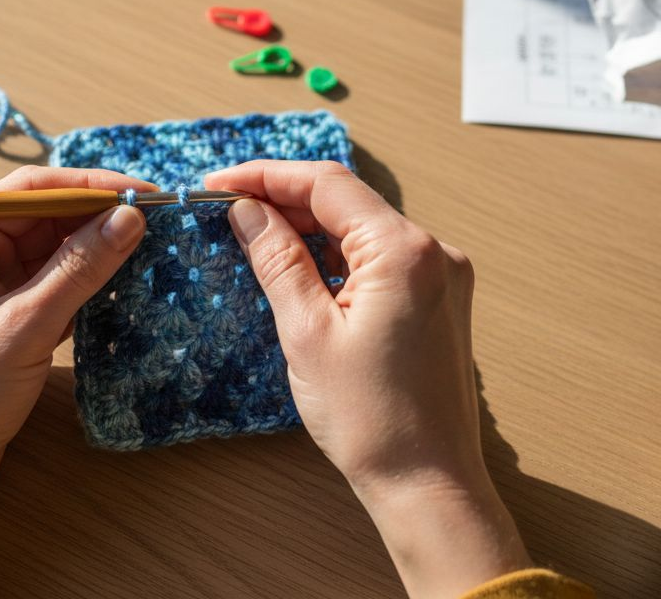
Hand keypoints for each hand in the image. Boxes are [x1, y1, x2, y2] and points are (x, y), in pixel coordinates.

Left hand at [0, 166, 149, 557]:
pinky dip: (83, 289)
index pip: (32, 190)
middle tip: (157, 225)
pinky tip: (122, 291)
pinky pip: (50, 288)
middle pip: (44, 219)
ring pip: (51, 255)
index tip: (143, 193)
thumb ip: (79, 269)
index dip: (90, 187)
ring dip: (95, 255)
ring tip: (150, 253)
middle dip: (98, 219)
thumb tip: (129, 217)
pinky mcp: (1, 322)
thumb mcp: (24, 327)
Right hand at [204, 160, 529, 598]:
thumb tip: (246, 210)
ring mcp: (442, 276)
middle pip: (347, 201)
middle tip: (226, 209)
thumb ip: (277, 260)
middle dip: (285, 199)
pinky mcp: (439, 301)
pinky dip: (337, 254)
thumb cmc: (371, 419)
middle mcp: (434, 252)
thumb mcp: (307, 332)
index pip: (327, 184)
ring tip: (253, 234)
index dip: (266, 176)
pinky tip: (299, 266)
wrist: (428, 484)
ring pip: (363, 228)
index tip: (218, 183)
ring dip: (309, 226)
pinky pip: (380, 258)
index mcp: (404, 251)